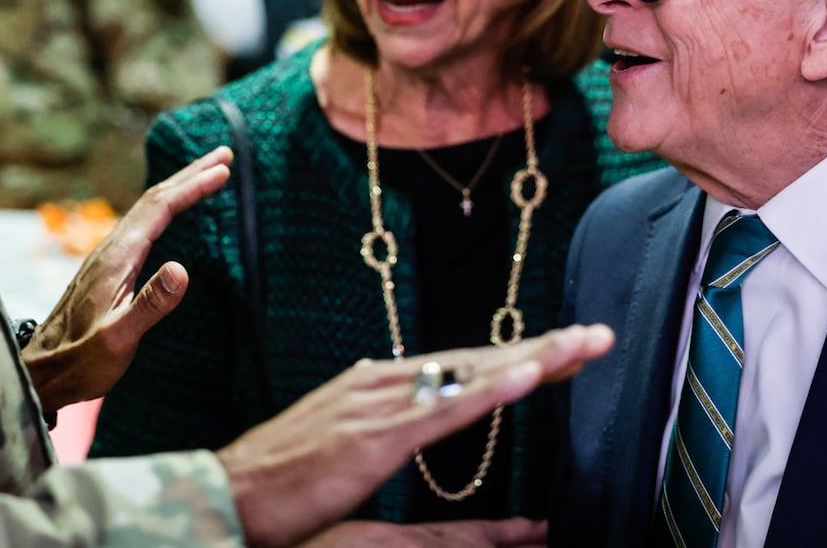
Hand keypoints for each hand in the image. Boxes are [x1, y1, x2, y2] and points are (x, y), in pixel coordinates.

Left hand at [21, 147, 230, 410]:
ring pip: (147, 209)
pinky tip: (171, 212)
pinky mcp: (108, 268)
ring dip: (178, 187)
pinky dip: (165, 207)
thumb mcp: (118, 339)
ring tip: (207, 173)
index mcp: (116, 258)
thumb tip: (183, 269)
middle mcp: (110, 249)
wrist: (41, 373)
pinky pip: (142, 224)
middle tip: (224, 154)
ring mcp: (107, 257)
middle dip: (190, 174)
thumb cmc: (79, 361)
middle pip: (153, 199)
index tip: (223, 170)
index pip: (159, 209)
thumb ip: (150, 304)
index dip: (192, 186)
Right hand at [219, 323, 614, 547]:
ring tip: (583, 346)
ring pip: (471, 374)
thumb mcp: (340, 436)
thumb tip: (402, 400)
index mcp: (380, 383)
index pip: (465, 363)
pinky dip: (489, 390)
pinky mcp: (374, 437)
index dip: (520, 356)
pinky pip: (444, 411)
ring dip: (532, 359)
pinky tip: (528, 379)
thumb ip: (377, 416)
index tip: (569, 348)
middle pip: (479, 358)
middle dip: (544, 348)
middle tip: (600, 335)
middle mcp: (385, 381)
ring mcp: (380, 405)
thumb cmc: (279, 474)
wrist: (225, 491)